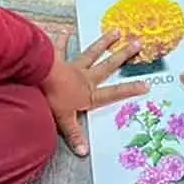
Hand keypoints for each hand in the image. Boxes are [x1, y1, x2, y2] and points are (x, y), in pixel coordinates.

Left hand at [42, 31, 151, 155]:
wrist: (37, 76)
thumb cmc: (52, 98)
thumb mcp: (64, 120)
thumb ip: (74, 134)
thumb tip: (84, 152)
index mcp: (88, 93)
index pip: (113, 93)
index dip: (130, 90)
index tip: (146, 84)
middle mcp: (84, 77)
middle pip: (107, 66)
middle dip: (123, 55)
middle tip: (137, 43)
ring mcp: (72, 66)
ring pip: (91, 53)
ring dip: (104, 42)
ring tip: (116, 31)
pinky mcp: (56, 58)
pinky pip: (60, 48)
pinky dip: (61, 40)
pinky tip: (64, 31)